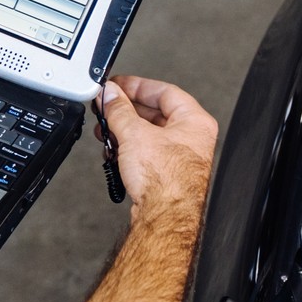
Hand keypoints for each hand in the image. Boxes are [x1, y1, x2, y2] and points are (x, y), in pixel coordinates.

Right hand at [99, 75, 216, 208]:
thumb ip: (119, 110)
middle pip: (155, 113)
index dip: (137, 85)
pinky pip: (146, 152)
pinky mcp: (168, 174)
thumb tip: (110, 95)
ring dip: (124, 130)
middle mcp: (192, 138)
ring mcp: (181, 157)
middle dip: (127, 110)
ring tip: (106, 129)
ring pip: (149, 134)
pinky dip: (129, 148)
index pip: (164, 91)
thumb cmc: (167, 181)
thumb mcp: (135, 134)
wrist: (165, 216)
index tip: (117, 85)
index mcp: (195, 121)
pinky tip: (113, 150)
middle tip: (107, 105)